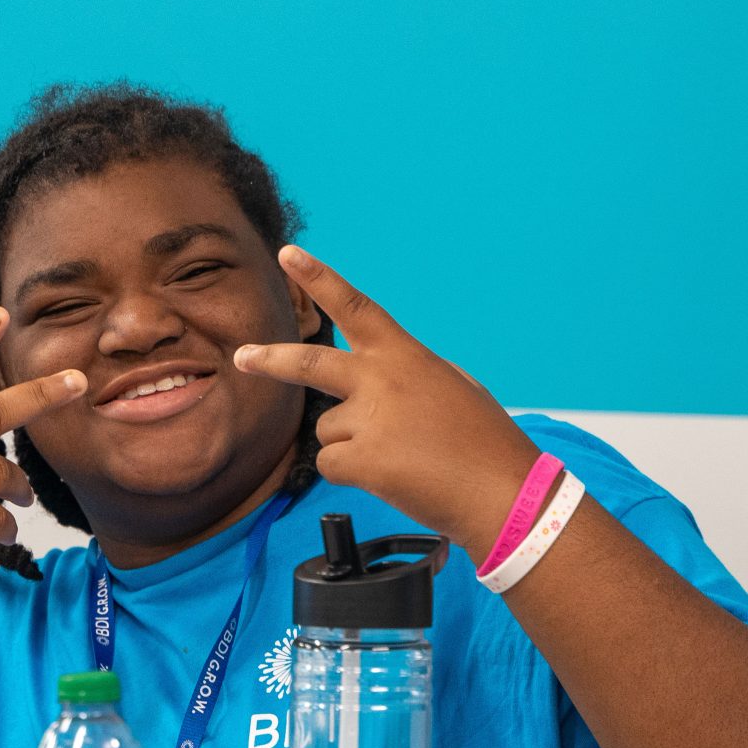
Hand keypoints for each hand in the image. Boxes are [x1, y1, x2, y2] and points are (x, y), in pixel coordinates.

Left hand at [233, 245, 541, 560]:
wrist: (505, 493)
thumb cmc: (485, 445)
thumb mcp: (454, 387)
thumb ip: (408, 375)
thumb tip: (378, 381)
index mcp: (406, 357)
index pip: (356, 308)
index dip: (320, 278)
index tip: (289, 254)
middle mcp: (383, 380)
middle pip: (309, 364)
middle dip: (270, 359)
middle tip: (242, 357)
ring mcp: (371, 419)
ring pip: (327, 429)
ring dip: (351, 446)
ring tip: (399, 458)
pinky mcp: (363, 460)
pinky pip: (331, 464)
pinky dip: (352, 475)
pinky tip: (391, 478)